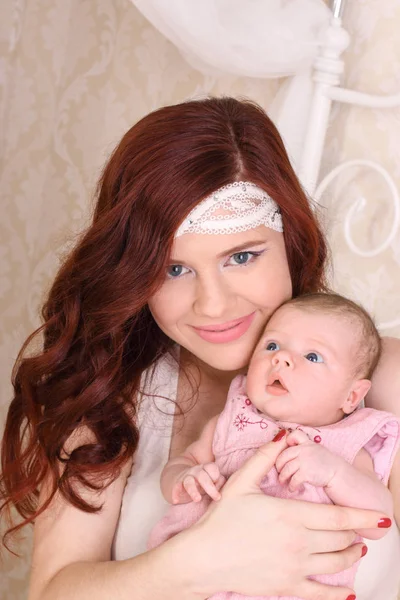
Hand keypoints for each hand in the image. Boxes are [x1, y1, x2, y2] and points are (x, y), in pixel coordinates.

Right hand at [171, 462, 224, 503]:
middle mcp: (196, 471)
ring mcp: (186, 477)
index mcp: (205, 468)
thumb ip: (219, 482)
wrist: (180, 477)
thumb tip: (222, 488)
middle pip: (202, 476)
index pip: (212, 468)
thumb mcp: (211, 480)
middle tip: (217, 498)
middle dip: (210, 487)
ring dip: (193, 491)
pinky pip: (176, 488)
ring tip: (197, 499)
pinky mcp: (177, 485)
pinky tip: (175, 501)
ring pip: (189, 482)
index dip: (216, 477)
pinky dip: (175, 494)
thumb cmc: (202, 482)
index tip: (220, 489)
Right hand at [180, 431, 389, 599]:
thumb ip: (264, 458)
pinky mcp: (287, 585)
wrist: (204, 558)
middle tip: (359, 529)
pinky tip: (349, 592)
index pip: (338, 517)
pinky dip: (339, 594)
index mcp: (291, 514)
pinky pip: (321, 593)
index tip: (381, 517)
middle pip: (340, 540)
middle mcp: (298, 542)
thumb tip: (281, 436)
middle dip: (354, 533)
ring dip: (350, 555)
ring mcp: (294, 566)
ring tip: (355, 549)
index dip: (362, 517)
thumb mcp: (242, 482)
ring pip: (336, 563)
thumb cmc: (221, 519)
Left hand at [275, 429, 341, 490]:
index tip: (285, 447)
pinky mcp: (306, 473)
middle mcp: (305, 450)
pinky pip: (293, 479)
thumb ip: (304, 447)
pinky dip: (291, 485)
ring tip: (283, 481)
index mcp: (307, 443)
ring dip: (283, 477)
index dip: (287, 439)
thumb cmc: (325, 463)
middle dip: (279, 464)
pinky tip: (292, 488)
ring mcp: (305, 461)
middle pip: (285, 455)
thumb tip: (288, 448)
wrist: (338, 474)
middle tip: (279, 471)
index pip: (295, 434)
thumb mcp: (316, 450)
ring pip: (286, 468)